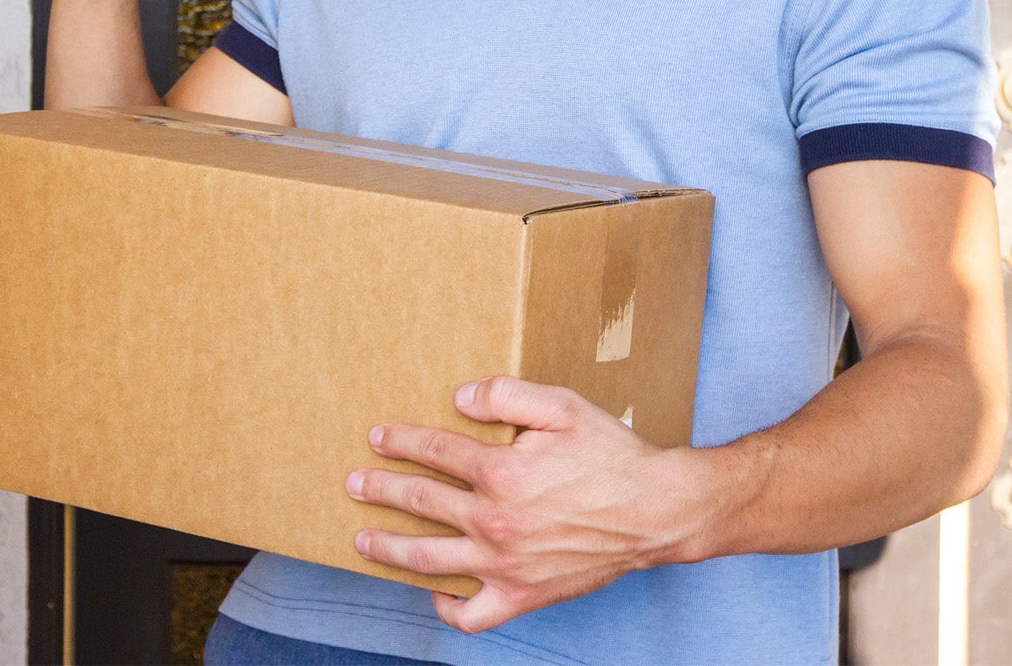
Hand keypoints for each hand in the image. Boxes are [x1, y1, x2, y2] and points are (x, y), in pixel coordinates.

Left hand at [346, 376, 711, 632]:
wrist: (657, 512)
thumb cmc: (612, 456)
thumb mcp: (562, 406)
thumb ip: (506, 395)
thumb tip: (459, 398)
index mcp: (501, 472)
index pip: (433, 452)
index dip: (400, 442)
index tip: (376, 439)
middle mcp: (494, 522)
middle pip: (419, 502)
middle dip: (379, 490)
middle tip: (354, 484)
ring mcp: (504, 565)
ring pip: (428, 559)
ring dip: (388, 547)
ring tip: (363, 539)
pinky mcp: (522, 596)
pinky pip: (471, 615)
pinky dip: (447, 607)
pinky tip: (433, 591)